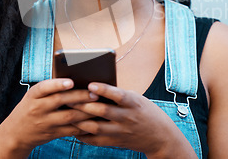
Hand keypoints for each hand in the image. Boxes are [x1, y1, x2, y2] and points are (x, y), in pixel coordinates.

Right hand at [0, 79, 98, 154]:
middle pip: (60, 100)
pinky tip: (94, 120)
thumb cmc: (30, 108)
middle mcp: (38, 108)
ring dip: (86, 111)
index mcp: (33, 95)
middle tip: (95, 93)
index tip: (70, 81)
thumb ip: (50, 88)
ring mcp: (45, 122)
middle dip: (79, 96)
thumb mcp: (33, 96)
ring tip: (99, 105)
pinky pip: (70, 130)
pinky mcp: (52, 134)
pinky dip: (83, 125)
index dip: (57, 84)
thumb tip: (75, 80)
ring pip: (68, 116)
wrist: (16, 133)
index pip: (43, 87)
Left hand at [69, 83, 196, 157]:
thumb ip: (118, 95)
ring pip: (96, 127)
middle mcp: (127, 117)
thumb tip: (93, 88)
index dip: (103, 90)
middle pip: (102, 111)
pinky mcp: (116, 142)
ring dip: (79, 120)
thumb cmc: (145, 111)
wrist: (160, 136)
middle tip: (68, 98)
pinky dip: (83, 135)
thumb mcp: (137, 99)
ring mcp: (121, 132)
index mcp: (133, 103)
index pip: (117, 95)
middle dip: (83, 105)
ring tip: (67, 113)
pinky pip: (96, 140)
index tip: (90, 84)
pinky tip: (74, 128)